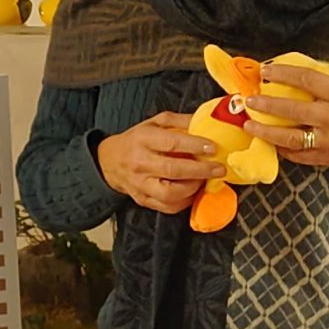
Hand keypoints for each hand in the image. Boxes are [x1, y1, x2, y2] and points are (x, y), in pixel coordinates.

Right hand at [96, 112, 225, 212]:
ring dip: (193, 188)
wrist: (110, 161)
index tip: (213, 148)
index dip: (194, 146)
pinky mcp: (143, 199)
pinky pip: (168, 206)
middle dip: (200, 170)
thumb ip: (179, 121)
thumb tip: (205, 122)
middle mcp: (140, 163)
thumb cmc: (136, 140)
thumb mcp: (154, 123)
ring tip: (205, 180)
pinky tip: (193, 191)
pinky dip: (185, 201)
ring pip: (170, 193)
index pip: (171, 143)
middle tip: (218, 169)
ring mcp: (140, 184)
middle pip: (172, 170)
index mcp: (142, 140)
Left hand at [242, 63, 328, 171]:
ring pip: (290, 137)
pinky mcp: (326, 158)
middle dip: (267, 104)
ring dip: (266, 130)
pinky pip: (297, 154)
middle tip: (250, 100)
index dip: (282, 74)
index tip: (265, 71)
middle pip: (292, 109)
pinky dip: (281, 147)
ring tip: (249, 124)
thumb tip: (302, 68)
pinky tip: (269, 140)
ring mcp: (328, 140)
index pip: (306, 79)